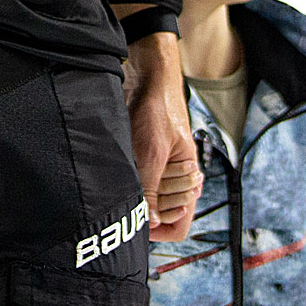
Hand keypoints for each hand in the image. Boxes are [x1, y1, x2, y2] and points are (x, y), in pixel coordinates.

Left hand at [122, 30, 200, 240]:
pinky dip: (124, 179)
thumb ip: (151, 189)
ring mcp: (157, 169)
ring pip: (143, 200)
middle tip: (127, 192)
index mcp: (188, 180)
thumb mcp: (153, 151)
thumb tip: (150, 224)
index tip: (138, 225)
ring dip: (132, 192)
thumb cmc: (157, 108)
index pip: (180, 225)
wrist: (144, 76)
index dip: (160, 229)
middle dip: (144, 209)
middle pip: (160, 217)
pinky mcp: (141, 158)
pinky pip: (132, 181)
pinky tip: (117, 165)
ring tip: (122, 173)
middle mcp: (173, 179)